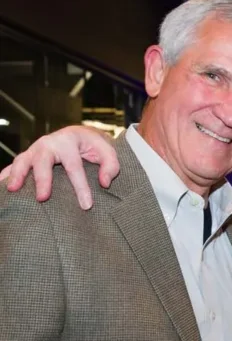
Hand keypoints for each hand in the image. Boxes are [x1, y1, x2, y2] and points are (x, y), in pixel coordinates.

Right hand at [0, 125, 118, 209]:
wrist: (79, 135)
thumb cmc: (94, 146)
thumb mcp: (107, 152)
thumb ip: (111, 166)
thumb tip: (104, 183)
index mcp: (69, 141)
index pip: (75, 166)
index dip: (80, 187)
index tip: (86, 206)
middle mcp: (49, 143)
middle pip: (43, 161)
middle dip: (42, 179)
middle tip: (43, 198)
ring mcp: (36, 149)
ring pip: (23, 160)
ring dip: (17, 175)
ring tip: (12, 190)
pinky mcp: (29, 156)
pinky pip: (15, 164)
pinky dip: (7, 174)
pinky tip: (2, 185)